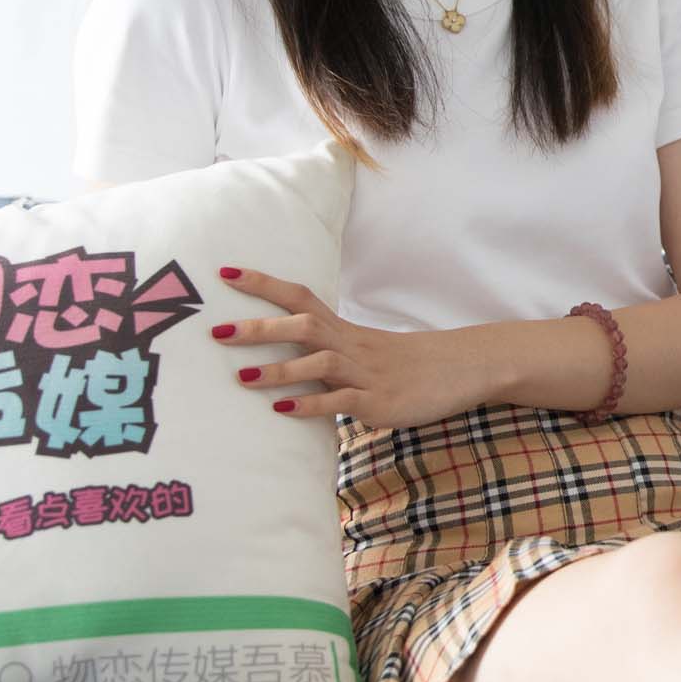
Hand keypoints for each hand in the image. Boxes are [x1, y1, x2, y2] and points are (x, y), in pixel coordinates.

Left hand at [207, 266, 490, 430]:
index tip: (225, 271)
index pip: (300, 297)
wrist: (462, 370)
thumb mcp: (365, 351)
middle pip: (303, 327)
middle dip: (259, 328)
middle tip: (217, 331)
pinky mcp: (379, 403)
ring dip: (279, 370)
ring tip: (242, 377)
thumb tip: (284, 357)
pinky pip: (341, 402)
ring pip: (320, 363)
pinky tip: (282, 410)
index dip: (263, 284)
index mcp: (345, 331)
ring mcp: (366, 375)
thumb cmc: (408, 363)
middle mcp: (352, 347)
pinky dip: (310, 405)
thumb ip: (327, 352)